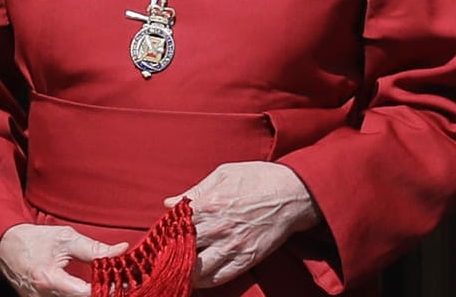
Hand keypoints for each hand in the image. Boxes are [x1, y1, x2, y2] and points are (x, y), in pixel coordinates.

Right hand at [0, 222, 127, 296]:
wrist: (4, 246)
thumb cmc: (34, 240)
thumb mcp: (66, 238)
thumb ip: (94, 248)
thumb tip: (121, 251)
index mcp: (49, 279)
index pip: (85, 293)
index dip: (106, 289)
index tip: (123, 281)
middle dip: (102, 293)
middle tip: (120, 283)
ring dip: (91, 294)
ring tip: (108, 285)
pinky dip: (79, 295)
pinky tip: (91, 289)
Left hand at [170, 160, 321, 286]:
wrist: (294, 192)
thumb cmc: (259, 178)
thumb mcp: (225, 173)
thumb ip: (195, 190)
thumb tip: (169, 203)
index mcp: (209, 204)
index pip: (173, 225)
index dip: (164, 230)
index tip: (162, 233)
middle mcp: (218, 228)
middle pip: (180, 249)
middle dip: (169, 252)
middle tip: (164, 253)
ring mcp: (232, 246)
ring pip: (196, 269)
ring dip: (184, 270)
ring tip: (178, 267)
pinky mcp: (246, 259)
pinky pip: (218, 278)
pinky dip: (204, 280)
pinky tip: (198, 276)